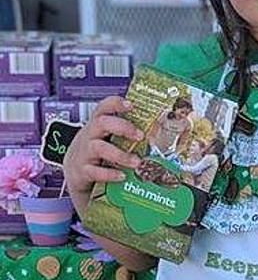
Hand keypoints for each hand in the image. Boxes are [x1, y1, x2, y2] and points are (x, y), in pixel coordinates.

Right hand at [64, 96, 143, 210]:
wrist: (76, 175)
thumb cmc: (98, 153)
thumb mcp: (108, 139)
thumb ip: (127, 136)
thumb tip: (160, 136)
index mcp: (98, 125)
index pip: (103, 107)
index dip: (115, 104)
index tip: (131, 105)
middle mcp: (89, 136)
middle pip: (101, 123)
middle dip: (123, 127)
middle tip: (141, 135)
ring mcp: (84, 153)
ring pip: (99, 148)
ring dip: (121, 155)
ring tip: (137, 162)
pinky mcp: (82, 171)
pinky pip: (94, 171)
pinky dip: (109, 173)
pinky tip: (122, 176)